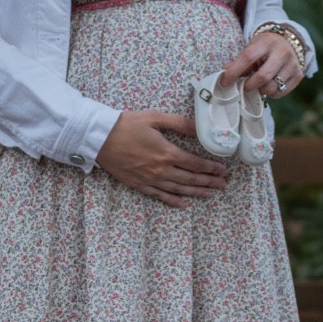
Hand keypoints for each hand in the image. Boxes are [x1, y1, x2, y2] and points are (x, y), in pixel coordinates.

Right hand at [95, 110, 228, 205]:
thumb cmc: (126, 124)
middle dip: (209, 182)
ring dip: (196, 193)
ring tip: (210, 194)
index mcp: (167, 153)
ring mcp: (150, 180)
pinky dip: (172, 201)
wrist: (99, 138)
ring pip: (178, 190)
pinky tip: (182, 204)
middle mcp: (161, 170)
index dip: (212, 168)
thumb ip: (179, 123)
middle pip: (191, 179)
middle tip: (223, 184)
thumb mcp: (155, 117)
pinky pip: (159, 196)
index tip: (223, 170)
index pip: (196, 164)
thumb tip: (199, 128)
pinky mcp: (138, 184)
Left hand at [219, 30, 302, 97]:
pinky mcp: (298, 75)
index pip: (248, 58)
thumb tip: (225, 75)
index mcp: (266, 43)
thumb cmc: (265, 47)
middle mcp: (282, 52)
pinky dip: (272, 93)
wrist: (289, 42)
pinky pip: (281, 92)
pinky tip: (269, 85)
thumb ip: (239, 61)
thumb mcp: (252, 48)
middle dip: (249, 85)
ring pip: (272, 87)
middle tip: (244, 87)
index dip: (234, 72)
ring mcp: (292, 64)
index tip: (225, 82)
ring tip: (257, 85)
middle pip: (263, 76)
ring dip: (260, 90)